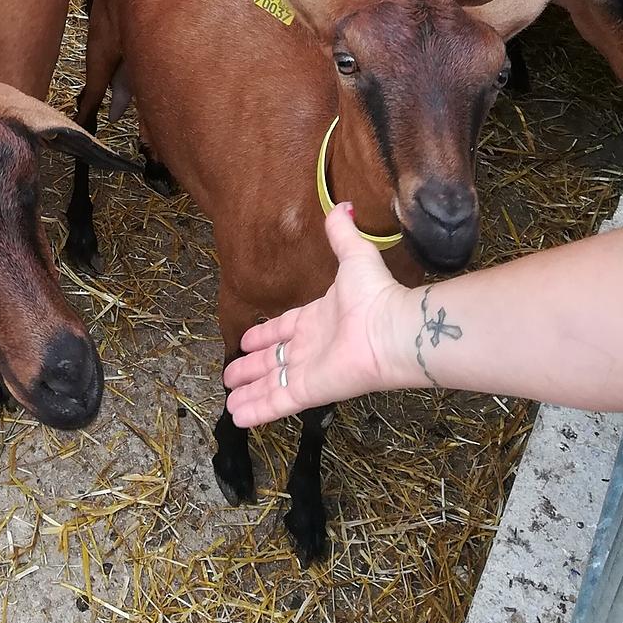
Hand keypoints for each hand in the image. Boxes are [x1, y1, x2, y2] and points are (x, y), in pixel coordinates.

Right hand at [223, 204, 405, 425]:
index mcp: (319, 319)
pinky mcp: (310, 391)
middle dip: (251, 367)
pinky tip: (237, 417)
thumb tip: (341, 206)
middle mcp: (312, 347)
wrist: (394, 330)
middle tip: (230, 373)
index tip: (247, 339)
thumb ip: (342, 235)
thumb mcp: (354, 257)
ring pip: (271, 383)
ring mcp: (310, 371)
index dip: (266, 335)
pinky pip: (277, 401)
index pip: (285, 329)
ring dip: (249, 391)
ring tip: (227, 400)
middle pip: (274, 360)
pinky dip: (256, 409)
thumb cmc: (376, 296)